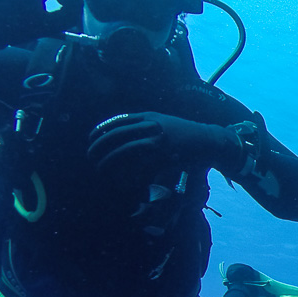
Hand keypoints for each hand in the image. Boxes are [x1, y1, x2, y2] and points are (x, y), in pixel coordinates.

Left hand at [88, 112, 232, 172]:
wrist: (208, 140)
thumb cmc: (183, 132)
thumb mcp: (162, 121)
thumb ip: (143, 124)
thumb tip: (122, 132)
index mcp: (148, 116)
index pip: (117, 121)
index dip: (100, 130)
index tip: (89, 140)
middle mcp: (152, 126)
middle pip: (117, 136)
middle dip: (100, 148)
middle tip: (91, 158)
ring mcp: (159, 141)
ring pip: (126, 151)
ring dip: (110, 162)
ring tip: (101, 170)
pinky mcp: (166, 157)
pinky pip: (142, 166)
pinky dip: (129, 174)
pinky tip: (121, 180)